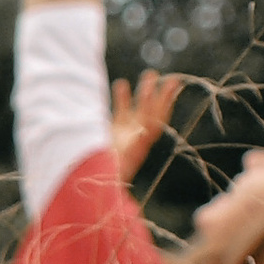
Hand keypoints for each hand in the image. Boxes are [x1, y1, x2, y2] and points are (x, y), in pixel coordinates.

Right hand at [110, 68, 181, 183]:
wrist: (91, 189)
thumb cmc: (100, 180)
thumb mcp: (113, 165)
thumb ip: (127, 149)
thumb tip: (143, 133)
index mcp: (137, 147)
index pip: (154, 122)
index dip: (163, 104)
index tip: (173, 86)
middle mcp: (135, 140)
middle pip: (151, 114)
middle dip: (159, 96)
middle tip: (171, 78)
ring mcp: (124, 136)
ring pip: (137, 110)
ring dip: (144, 93)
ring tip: (150, 74)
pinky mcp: (112, 135)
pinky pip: (120, 113)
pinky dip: (122, 99)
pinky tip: (121, 83)